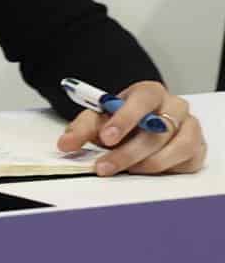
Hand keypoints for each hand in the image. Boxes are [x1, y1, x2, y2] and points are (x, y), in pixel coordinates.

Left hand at [57, 81, 207, 175]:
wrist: (144, 125)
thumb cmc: (123, 120)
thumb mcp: (99, 119)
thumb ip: (81, 129)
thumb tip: (65, 144)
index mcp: (150, 92)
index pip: (142, 100)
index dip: (125, 119)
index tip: (106, 138)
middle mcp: (175, 107)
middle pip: (158, 130)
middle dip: (128, 152)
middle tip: (105, 166)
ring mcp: (190, 127)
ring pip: (176, 147)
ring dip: (148, 163)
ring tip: (127, 170)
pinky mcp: (197, 149)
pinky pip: (187, 162)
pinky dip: (166, 169)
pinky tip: (147, 170)